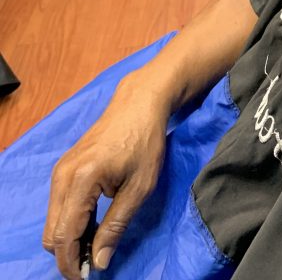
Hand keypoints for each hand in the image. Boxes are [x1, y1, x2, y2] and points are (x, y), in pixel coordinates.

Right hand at [42, 83, 167, 278]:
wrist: (139, 102)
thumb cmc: (146, 142)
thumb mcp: (140, 187)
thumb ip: (116, 225)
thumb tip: (100, 262)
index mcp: (81, 180)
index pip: (64, 236)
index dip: (73, 263)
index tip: (89, 278)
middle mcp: (63, 176)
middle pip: (52, 233)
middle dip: (68, 255)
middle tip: (96, 264)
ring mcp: (61, 170)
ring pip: (52, 221)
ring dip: (69, 239)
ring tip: (97, 245)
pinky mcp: (64, 167)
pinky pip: (58, 206)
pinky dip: (70, 222)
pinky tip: (93, 225)